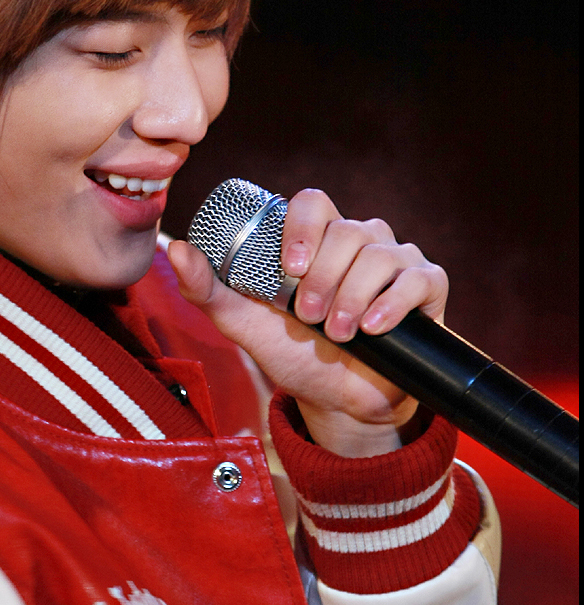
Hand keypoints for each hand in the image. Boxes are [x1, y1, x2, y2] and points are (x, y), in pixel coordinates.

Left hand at [167, 189, 448, 456]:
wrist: (337, 402)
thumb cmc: (294, 355)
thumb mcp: (244, 325)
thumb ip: (209, 291)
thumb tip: (177, 248)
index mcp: (316, 240)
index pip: (313, 203)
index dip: (302, 227)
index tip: (289, 267)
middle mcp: (359, 241)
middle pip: (348, 231)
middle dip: (323, 277)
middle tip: (308, 316)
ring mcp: (396, 261)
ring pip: (381, 253)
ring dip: (353, 295)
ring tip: (337, 332)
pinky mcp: (427, 288)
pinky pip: (418, 278)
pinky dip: (392, 303)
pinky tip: (373, 328)